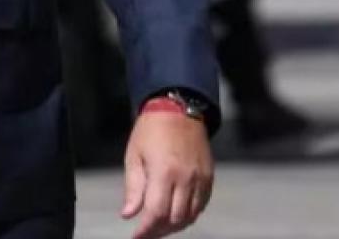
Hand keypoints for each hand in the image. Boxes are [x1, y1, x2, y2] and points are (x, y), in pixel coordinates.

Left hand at [121, 110, 212, 238]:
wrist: (179, 111)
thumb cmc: (150, 132)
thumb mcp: (134, 156)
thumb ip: (133, 188)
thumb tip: (128, 214)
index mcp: (164, 173)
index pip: (156, 213)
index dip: (146, 229)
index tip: (136, 236)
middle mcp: (186, 179)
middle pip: (175, 219)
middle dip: (159, 230)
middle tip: (146, 232)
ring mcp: (201, 180)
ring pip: (191, 216)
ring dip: (174, 226)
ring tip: (159, 227)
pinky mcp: (210, 178)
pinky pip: (202, 206)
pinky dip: (189, 215)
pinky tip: (176, 215)